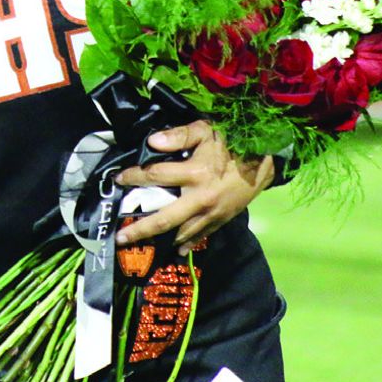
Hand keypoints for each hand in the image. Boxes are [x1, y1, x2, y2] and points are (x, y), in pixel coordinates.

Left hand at [113, 119, 273, 254]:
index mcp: (194, 173)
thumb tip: (152, 142)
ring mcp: (211, 213)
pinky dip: (187, 244)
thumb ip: (179, 135)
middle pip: (164, 218)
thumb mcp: (206, 130)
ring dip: (159, 238)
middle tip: (119, 237)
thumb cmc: (231, 142)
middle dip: (140, 229)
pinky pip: (201, 235)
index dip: (133, 177)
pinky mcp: (221, 220)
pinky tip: (176, 250)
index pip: (155, 175)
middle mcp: (200, 198)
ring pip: (180, 232)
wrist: (264, 160)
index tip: (117, 179)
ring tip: (139, 244)